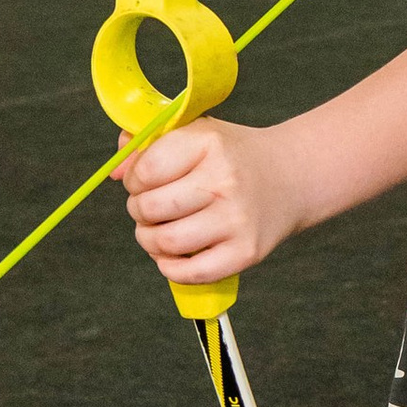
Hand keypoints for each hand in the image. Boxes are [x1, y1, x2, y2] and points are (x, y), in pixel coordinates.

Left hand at [116, 115, 305, 291]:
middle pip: (150, 208)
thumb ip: (149, 144)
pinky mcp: (245, 253)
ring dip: (149, 240)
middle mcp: (225, 180)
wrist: (291, 177)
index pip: (145, 170)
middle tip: (150, 208)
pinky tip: (174, 254)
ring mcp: (237, 219)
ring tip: (157, 231)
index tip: (143, 181)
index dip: (134, 179)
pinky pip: (190, 273)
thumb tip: (116, 172)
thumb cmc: (233, 156)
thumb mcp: (195, 134)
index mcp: (209, 142)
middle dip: (139, 211)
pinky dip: (170, 268)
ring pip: (166, 242)